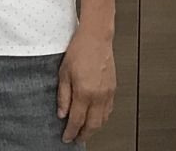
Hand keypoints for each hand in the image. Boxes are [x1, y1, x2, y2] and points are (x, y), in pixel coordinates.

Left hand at [57, 27, 115, 143]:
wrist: (96, 37)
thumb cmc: (79, 50)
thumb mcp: (64, 73)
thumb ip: (63, 96)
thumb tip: (62, 113)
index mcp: (84, 92)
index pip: (77, 120)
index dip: (71, 132)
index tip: (66, 137)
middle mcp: (98, 95)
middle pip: (92, 125)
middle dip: (84, 134)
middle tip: (76, 138)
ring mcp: (108, 93)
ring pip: (103, 120)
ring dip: (94, 128)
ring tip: (85, 131)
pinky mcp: (113, 89)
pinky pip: (109, 110)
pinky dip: (102, 118)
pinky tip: (96, 117)